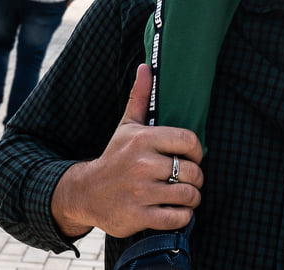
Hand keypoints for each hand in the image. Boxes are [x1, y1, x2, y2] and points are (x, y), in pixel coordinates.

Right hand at [50, 64, 203, 238]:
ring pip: (187, 195)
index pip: (189, 140)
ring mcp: (139, 191)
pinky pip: (176, 218)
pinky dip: (183, 217)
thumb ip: (139, 97)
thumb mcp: (126, 127)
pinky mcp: (137, 216)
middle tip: (190, 180)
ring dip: (192, 199)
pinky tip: (177, 211)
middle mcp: (141, 164)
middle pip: (192, 171)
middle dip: (197, 178)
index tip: (193, 157)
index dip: (198, 151)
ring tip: (186, 196)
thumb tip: (146, 66)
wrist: (86, 192)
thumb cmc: (114, 157)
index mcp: (142, 139)